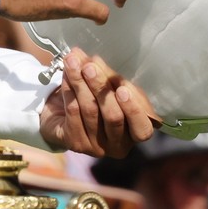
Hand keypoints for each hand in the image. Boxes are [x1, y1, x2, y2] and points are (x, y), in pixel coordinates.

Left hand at [39, 49, 156, 155]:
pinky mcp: (75, 143)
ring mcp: (96, 147)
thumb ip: (110, 78)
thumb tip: (95, 61)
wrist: (65, 116)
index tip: (123, 88)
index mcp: (135, 132)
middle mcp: (118, 145)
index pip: (142, 129)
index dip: (133, 110)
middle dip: (101, 87)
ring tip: (72, 62)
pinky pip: (73, 112)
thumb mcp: (113, 89)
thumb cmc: (99, 100)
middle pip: (113, 116)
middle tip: (89, 67)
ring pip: (90, 111)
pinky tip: (66, 75)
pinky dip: (69, 90)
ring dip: (80, 83)